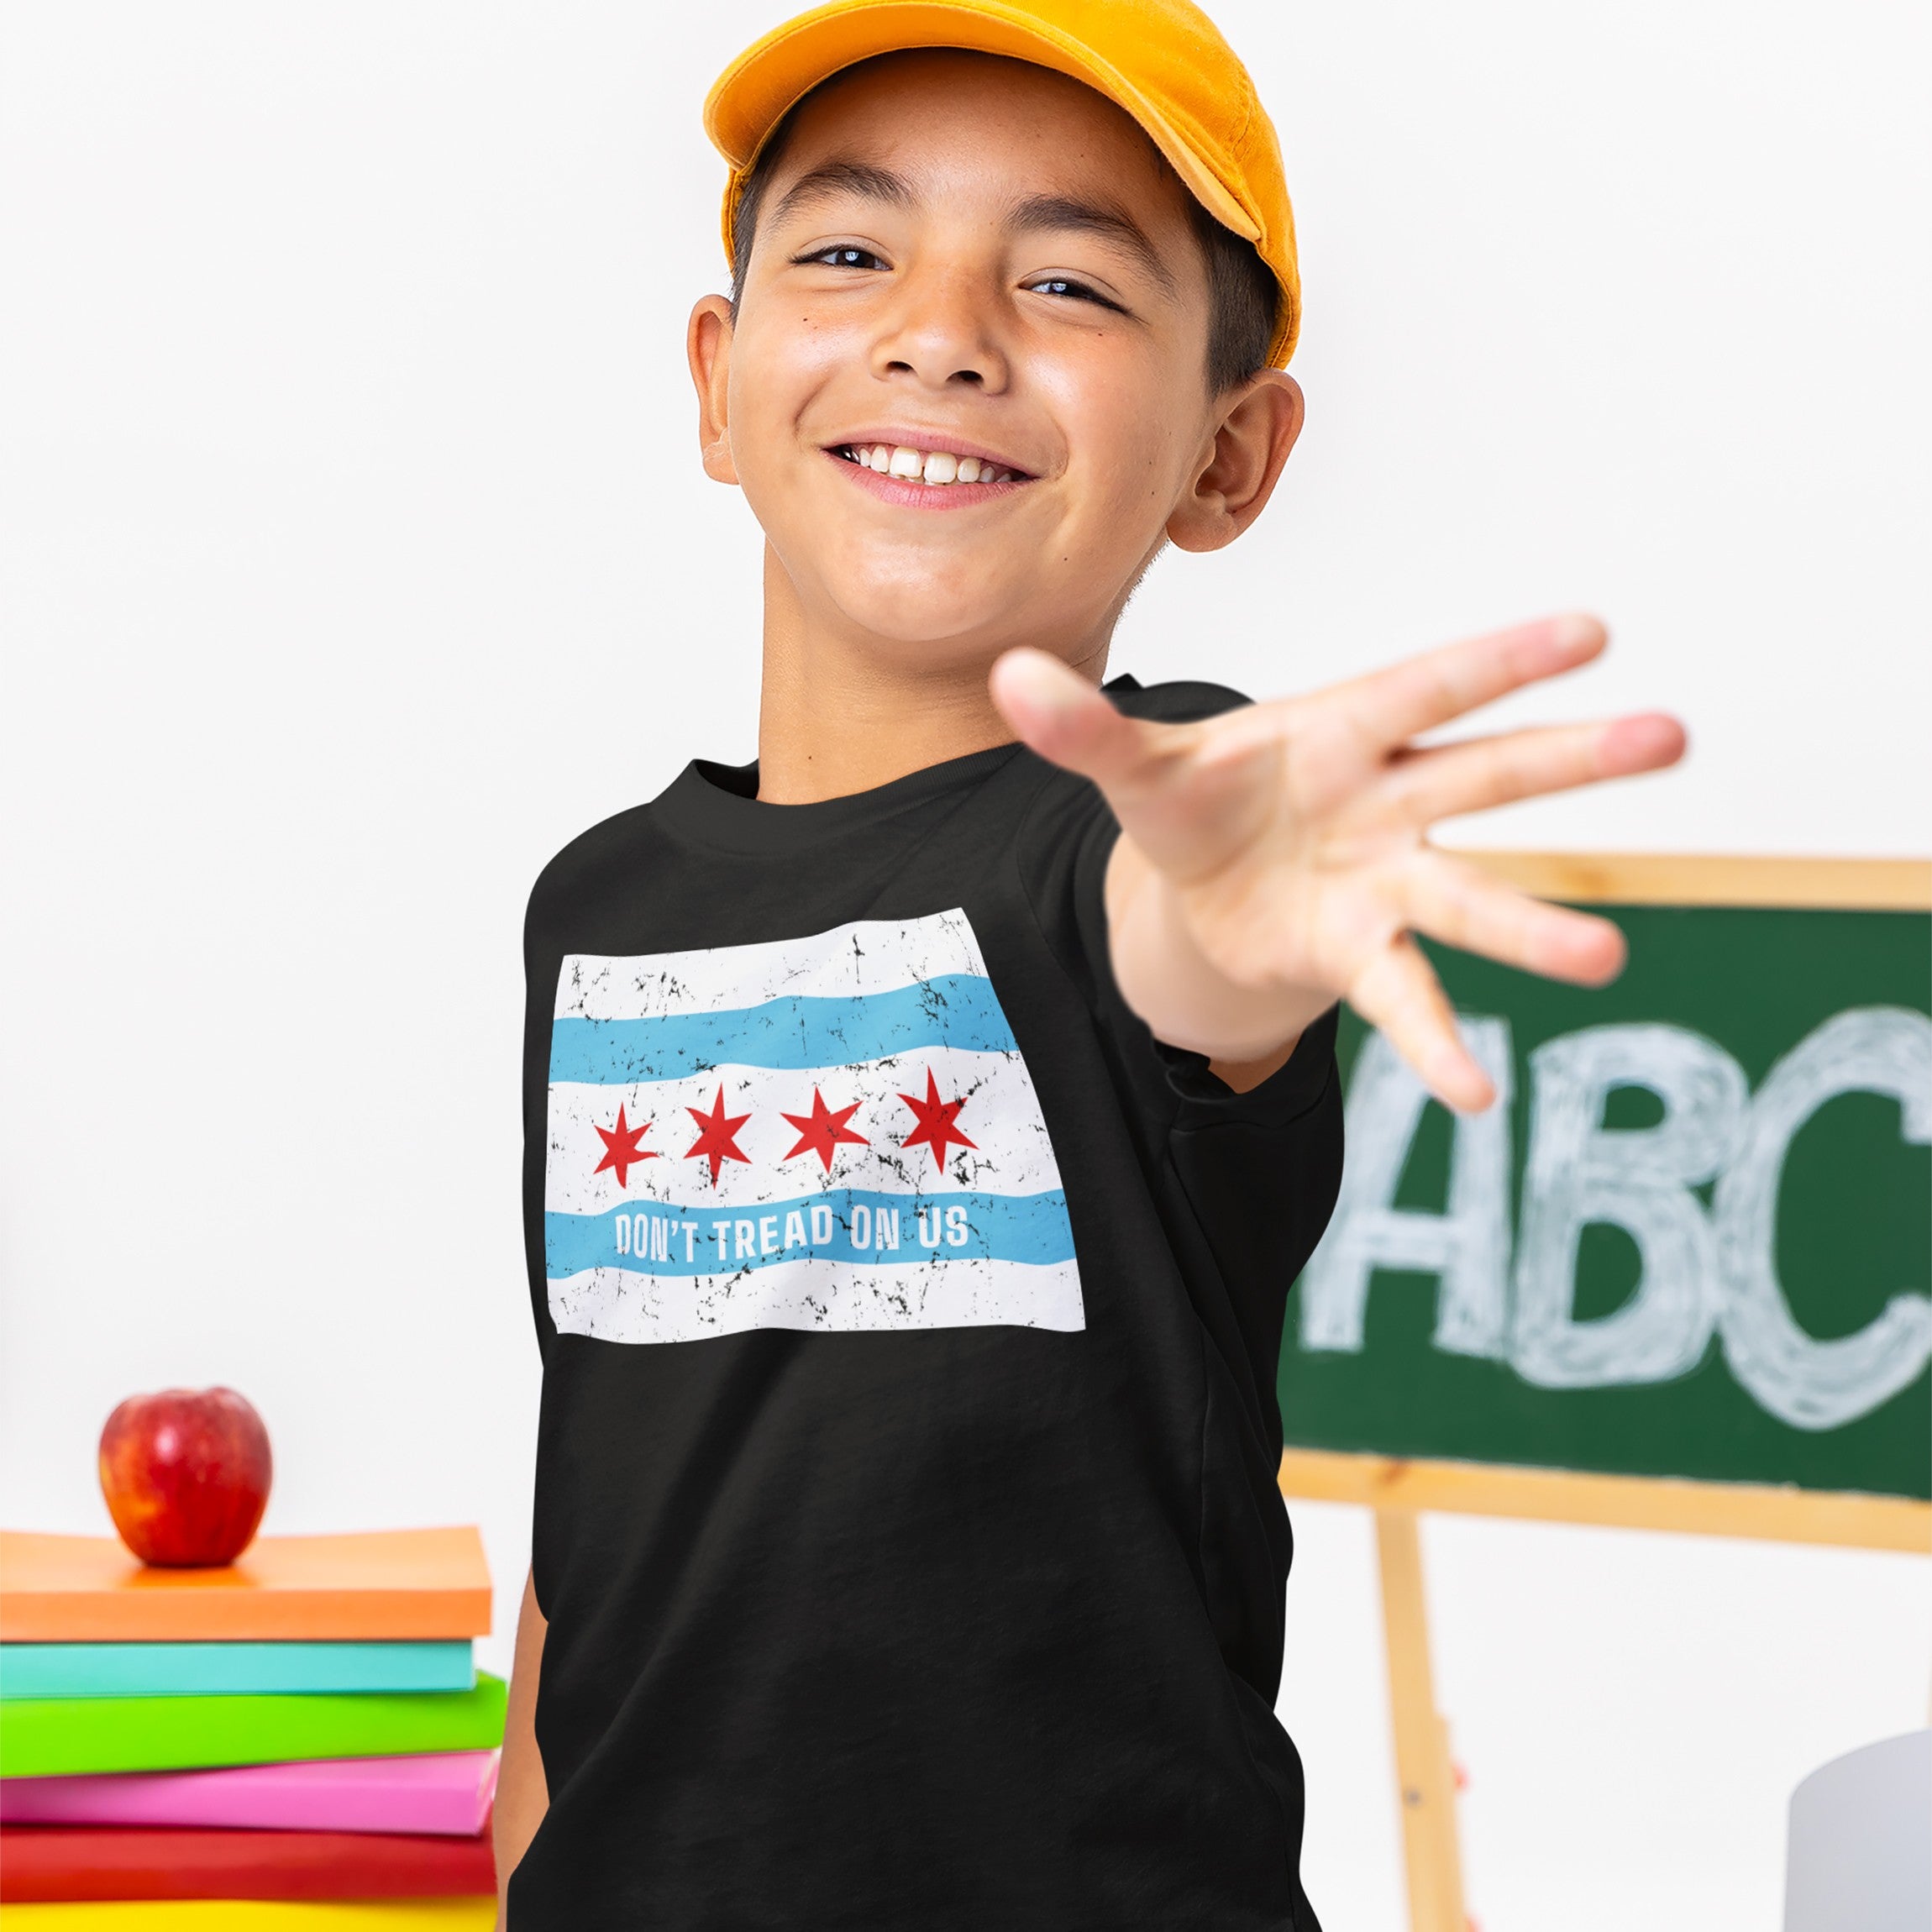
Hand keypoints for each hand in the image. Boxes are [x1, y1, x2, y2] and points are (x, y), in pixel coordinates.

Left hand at [989, 616, 1684, 1111]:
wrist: (1199, 886)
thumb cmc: (1194, 801)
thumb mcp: (1134, 769)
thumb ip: (1081, 730)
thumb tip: (1006, 675)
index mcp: (1339, 729)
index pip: (1426, 685)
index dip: (1500, 660)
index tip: (1592, 630)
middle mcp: (1386, 800)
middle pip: (1485, 774)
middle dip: (1570, 757)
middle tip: (1673, 737)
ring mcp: (1387, 881)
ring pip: (1469, 896)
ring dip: (1533, 926)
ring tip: (1608, 956)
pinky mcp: (1364, 953)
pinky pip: (1407, 998)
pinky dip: (1434, 1044)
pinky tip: (1475, 1097)